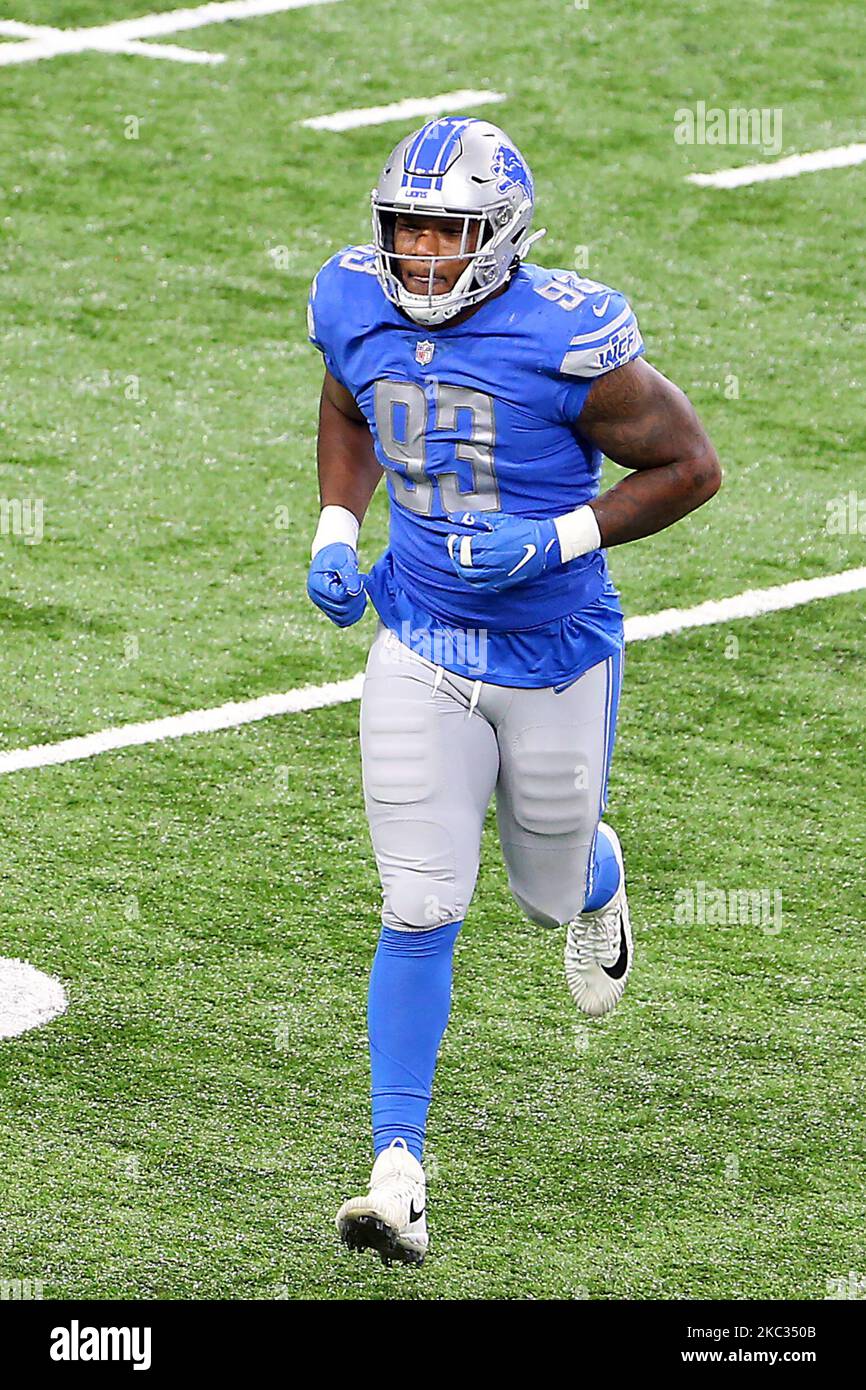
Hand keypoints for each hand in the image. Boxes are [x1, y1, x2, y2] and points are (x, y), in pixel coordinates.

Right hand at [307, 542, 367, 626]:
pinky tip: (360, 599)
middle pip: (341, 610)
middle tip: (362, 584)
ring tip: (361, 591)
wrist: (333, 554)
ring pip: (343, 619)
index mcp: (317, 585)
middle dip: (356, 599)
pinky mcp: (331, 609)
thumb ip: (349, 576)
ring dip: (357, 607)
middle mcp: (317, 598)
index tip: (359, 579)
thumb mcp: (343, 560)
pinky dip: (355, 613)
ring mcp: (323, 605)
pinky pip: (344, 620)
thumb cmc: (338, 554)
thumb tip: (354, 592)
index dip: (352, 591)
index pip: (338, 597)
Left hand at [446, 512, 561, 592]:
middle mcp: (492, 561)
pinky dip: (473, 580)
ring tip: (461, 561)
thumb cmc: (524, 530)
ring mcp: (497, 574)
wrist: (545, 544)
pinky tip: (473, 573)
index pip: (462, 547)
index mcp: (490, 544)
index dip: (454, 543)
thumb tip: (457, 517)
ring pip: (470, 577)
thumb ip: (477, 519)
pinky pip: (482, 586)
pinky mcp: (503, 582)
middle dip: (455, 555)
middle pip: (463, 563)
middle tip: (455, 549)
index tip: (453, 538)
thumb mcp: (500, 521)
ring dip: (461, 569)